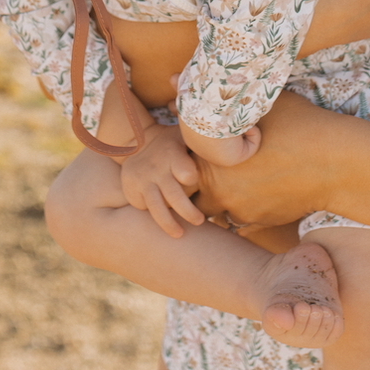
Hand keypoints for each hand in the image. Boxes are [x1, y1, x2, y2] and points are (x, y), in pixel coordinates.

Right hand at [118, 121, 204, 238]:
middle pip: (174, 196)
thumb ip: (203, 144)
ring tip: (180, 234)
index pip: (186, 172)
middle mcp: (157, 167)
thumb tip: (238, 144)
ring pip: (157, 207)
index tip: (195, 182)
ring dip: (169, 224)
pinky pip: (143, 208)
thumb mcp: (185, 135)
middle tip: (200, 220)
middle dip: (188, 212)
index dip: (191, 178)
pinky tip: (163, 221)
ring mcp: (142, 180)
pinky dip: (154, 216)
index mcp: (172, 153)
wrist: (136, 141)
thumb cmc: (172, 143)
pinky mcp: (132, 189)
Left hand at [191, 90, 339, 227]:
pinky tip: (255, 193)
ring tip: (232, 183)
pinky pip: (237, 222)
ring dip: (217, 199)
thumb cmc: (296, 123)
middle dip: (194, 182)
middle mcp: (217, 186)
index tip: (199, 146)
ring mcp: (236, 207)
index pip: (179, 160)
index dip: (186, 153)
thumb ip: (211, 96)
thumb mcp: (255, 103)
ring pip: (211, 211)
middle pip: (188, 191)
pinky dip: (241, 209)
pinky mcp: (256, 221)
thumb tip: (172, 79)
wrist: (332, 163)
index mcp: (211, 155)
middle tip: (208, 169)